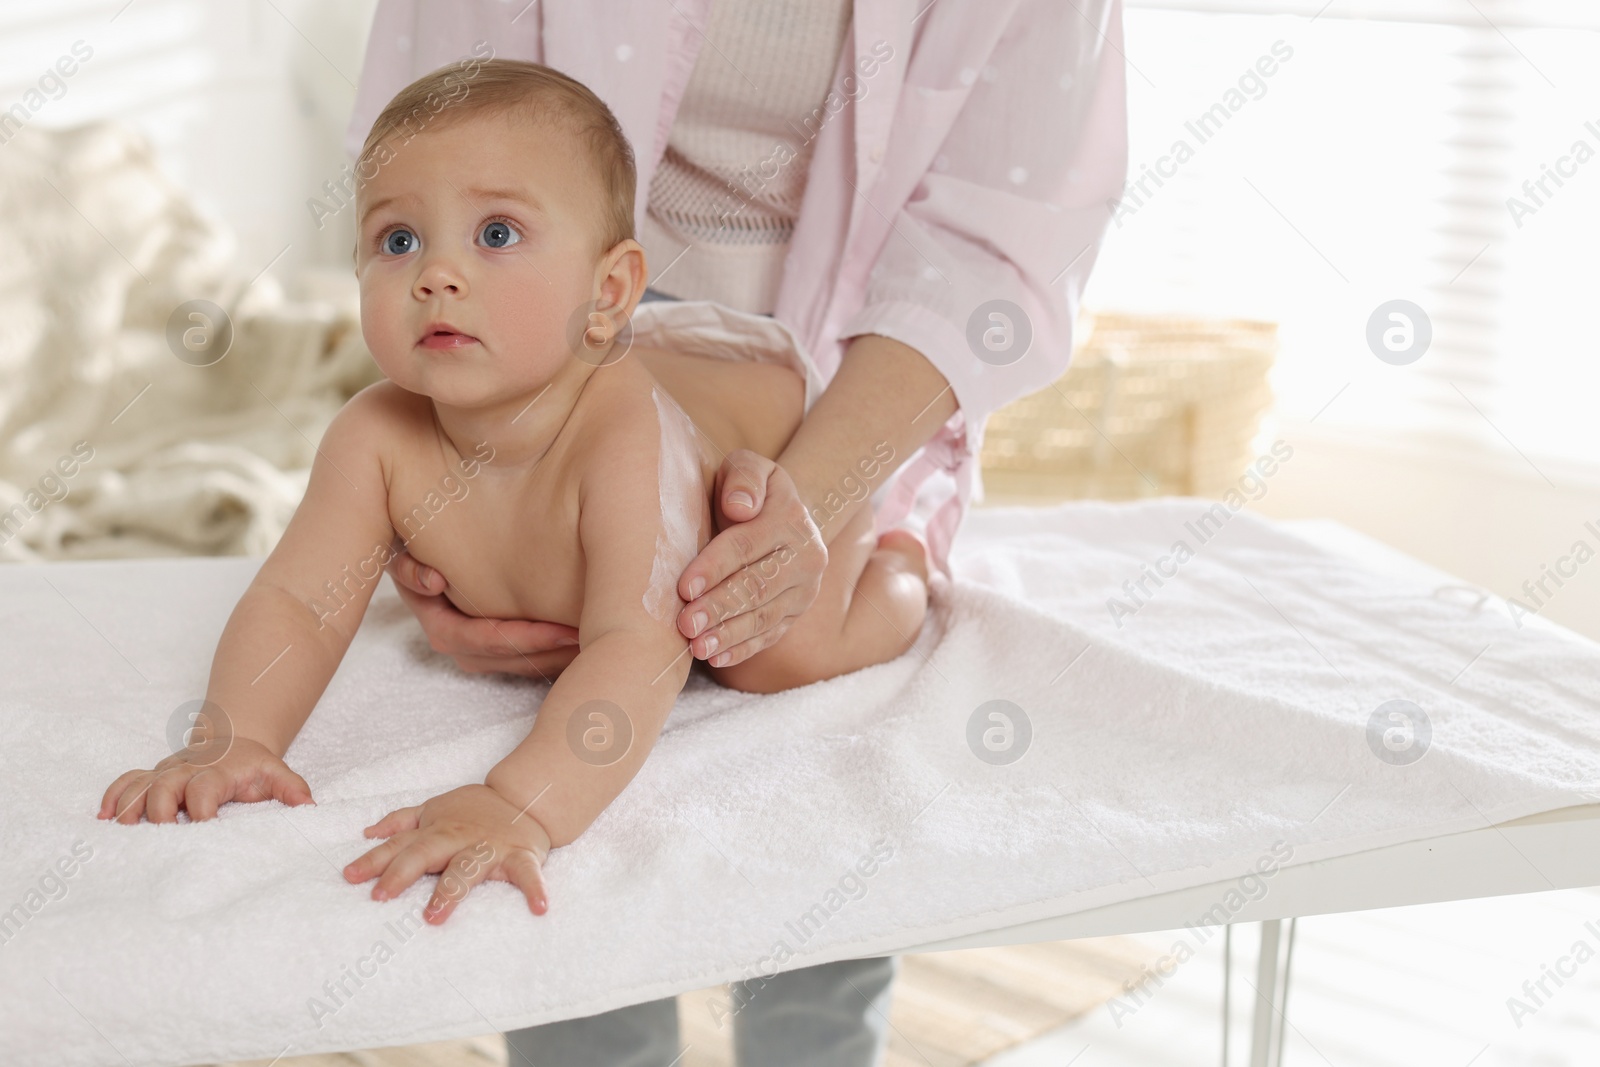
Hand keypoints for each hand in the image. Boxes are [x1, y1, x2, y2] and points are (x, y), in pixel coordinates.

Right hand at [98, 737, 313, 823]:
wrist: (234, 738)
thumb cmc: (253, 765)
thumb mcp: (277, 773)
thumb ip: (292, 789)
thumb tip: (310, 808)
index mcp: (216, 772)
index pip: (204, 790)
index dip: (201, 810)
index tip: (201, 830)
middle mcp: (185, 771)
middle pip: (163, 788)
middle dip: (158, 811)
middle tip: (158, 836)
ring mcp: (165, 772)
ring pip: (139, 785)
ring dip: (128, 806)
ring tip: (119, 829)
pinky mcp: (152, 775)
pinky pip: (126, 781)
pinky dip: (112, 796)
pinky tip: (103, 817)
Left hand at [343, 783, 550, 923]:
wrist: (528, 797)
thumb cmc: (477, 809)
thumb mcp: (436, 808)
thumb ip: (402, 821)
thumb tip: (368, 833)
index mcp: (436, 829)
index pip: (399, 845)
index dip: (374, 860)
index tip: (350, 877)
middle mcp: (458, 838)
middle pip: (425, 854)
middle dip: (402, 873)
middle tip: (381, 895)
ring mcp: (489, 848)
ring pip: (467, 868)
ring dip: (451, 891)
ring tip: (434, 916)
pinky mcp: (521, 856)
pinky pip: (527, 874)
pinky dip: (534, 889)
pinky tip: (538, 908)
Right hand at [386, 548, 580, 677]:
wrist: (425, 557)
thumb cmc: (421, 552)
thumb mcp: (407, 556)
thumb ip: (411, 569)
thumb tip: (434, 582)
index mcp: (443, 627)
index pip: (485, 641)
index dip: (524, 639)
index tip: (562, 630)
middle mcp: (464, 648)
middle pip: (513, 660)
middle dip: (553, 653)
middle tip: (593, 637)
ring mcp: (484, 654)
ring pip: (527, 666)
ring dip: (561, 658)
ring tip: (599, 642)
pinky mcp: (503, 651)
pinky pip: (534, 660)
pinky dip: (560, 654)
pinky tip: (588, 643)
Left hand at [676, 449, 825, 666]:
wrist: (783, 514)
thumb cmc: (748, 491)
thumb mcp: (747, 467)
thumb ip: (743, 478)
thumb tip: (739, 507)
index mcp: (791, 519)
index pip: (748, 545)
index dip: (715, 566)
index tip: (685, 586)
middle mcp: (807, 557)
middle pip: (758, 586)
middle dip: (719, 607)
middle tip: (685, 624)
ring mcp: (804, 590)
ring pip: (765, 616)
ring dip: (729, 634)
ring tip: (697, 647)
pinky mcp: (796, 614)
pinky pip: (770, 635)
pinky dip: (742, 649)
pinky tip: (716, 657)